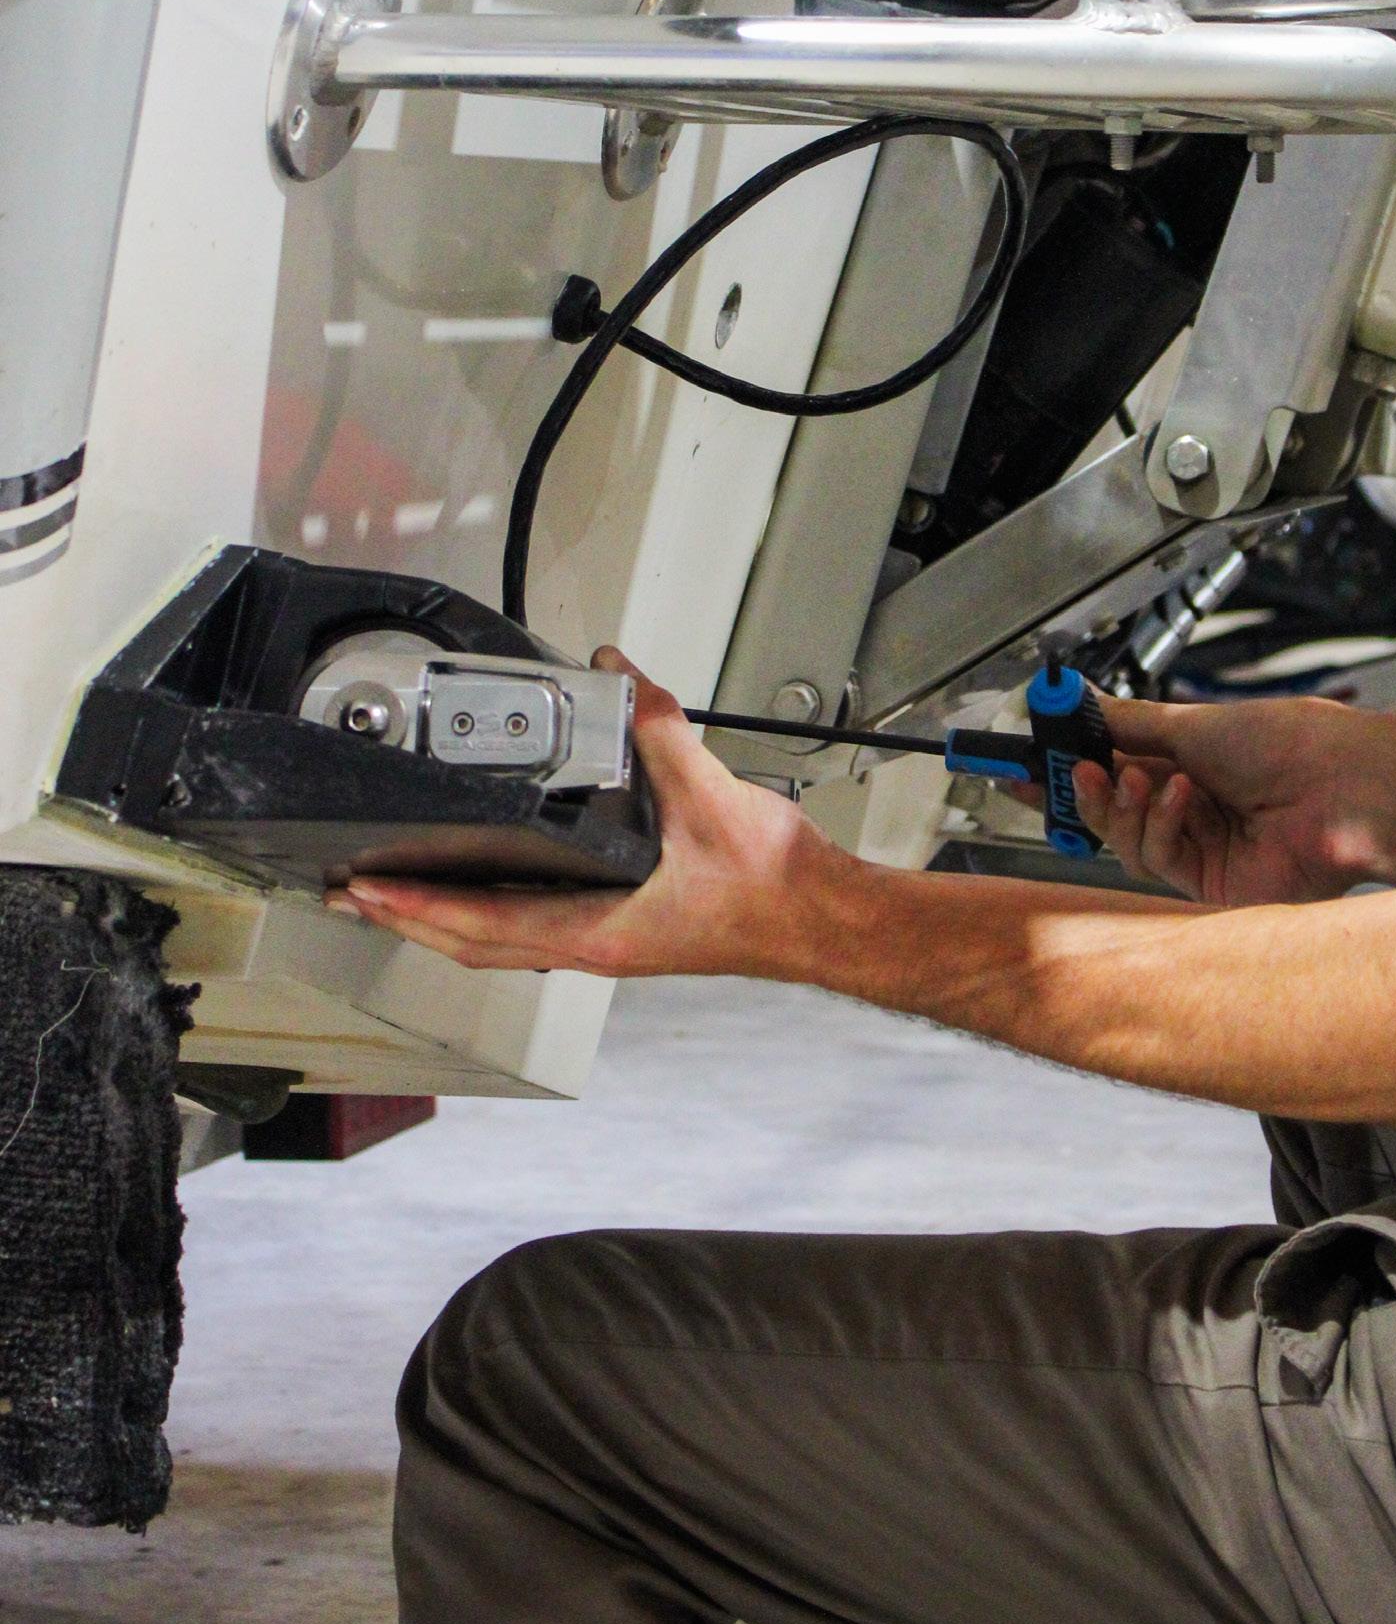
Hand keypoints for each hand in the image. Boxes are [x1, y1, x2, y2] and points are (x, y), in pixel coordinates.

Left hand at [326, 649, 836, 977]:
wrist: (819, 919)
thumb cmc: (772, 887)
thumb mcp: (708, 796)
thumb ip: (658, 730)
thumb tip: (621, 678)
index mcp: (597, 931)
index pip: (480, 924)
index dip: (416, 906)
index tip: (365, 888)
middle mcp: (591, 946)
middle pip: (471, 944)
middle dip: (406, 918)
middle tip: (348, 895)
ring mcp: (605, 943)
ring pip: (500, 943)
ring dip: (441, 920)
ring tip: (395, 895)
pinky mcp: (622, 930)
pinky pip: (533, 928)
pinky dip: (489, 912)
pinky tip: (485, 886)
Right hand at [1072, 693, 1395, 906]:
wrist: (1344, 786)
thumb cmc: (1290, 744)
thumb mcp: (1192, 721)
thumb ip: (1127, 721)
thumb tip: (1077, 702)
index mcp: (1185, 763)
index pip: (1108, 769)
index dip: (1063, 770)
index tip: (1020, 763)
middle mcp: (1189, 808)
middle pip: (1108, 813)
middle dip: (1075, 794)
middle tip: (1050, 774)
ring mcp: (1200, 848)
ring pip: (1125, 840)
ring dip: (1119, 806)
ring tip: (1132, 775)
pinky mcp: (1209, 885)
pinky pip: (1158, 861)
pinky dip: (1158, 825)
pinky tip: (1180, 797)